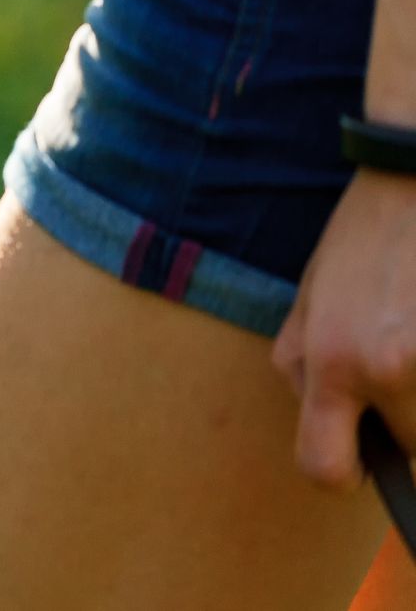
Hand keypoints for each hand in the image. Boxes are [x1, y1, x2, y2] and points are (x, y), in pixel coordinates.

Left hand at [273, 168, 415, 489]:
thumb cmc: (362, 240)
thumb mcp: (308, 302)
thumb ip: (305, 370)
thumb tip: (328, 427)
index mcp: (332, 362)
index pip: (326, 469)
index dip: (340, 470)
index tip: (356, 454)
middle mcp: (389, 369)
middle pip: (408, 448)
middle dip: (402, 421)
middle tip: (398, 361)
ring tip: (412, 333)